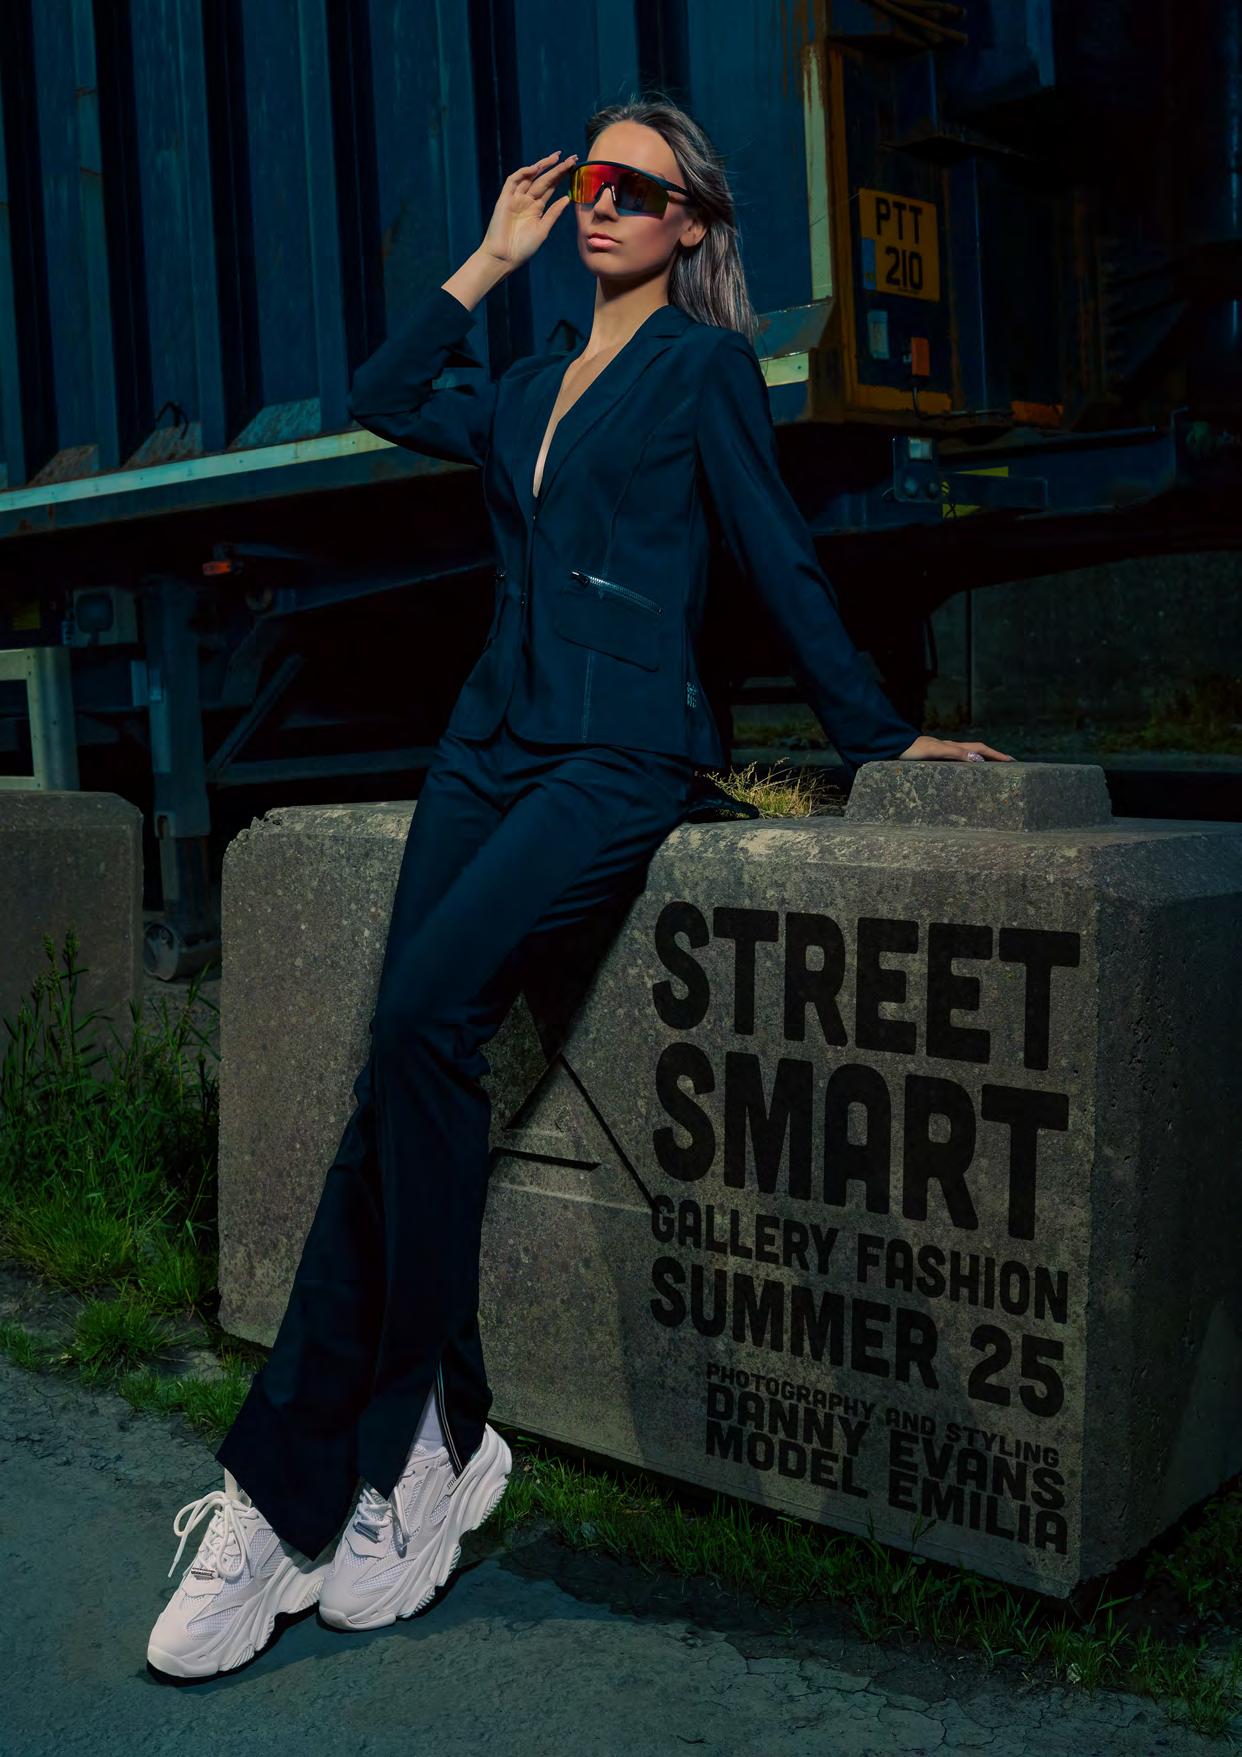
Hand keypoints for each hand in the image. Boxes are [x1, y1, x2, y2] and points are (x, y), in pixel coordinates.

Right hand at [480, 150, 578, 270]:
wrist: (504, 257)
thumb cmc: (523, 248)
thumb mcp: (543, 229)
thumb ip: (553, 213)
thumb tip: (567, 199)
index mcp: (536, 208)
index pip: (551, 187)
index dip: (561, 176)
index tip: (574, 167)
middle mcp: (527, 200)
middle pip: (543, 179)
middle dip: (556, 168)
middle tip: (571, 158)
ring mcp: (515, 198)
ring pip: (530, 177)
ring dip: (542, 166)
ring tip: (556, 158)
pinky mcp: (504, 199)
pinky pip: (513, 181)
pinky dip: (523, 173)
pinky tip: (535, 169)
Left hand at [897, 734, 1014, 761]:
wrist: (893, 747)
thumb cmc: (912, 750)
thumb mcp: (935, 752)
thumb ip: (956, 753)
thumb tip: (978, 759)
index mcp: (953, 746)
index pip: (980, 749)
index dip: (996, 754)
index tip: (1012, 761)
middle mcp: (950, 747)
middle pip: (977, 750)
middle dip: (994, 756)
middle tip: (1009, 764)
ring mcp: (942, 752)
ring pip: (968, 754)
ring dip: (982, 759)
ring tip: (994, 767)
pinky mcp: (934, 757)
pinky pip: (957, 760)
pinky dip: (967, 763)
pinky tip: (966, 771)